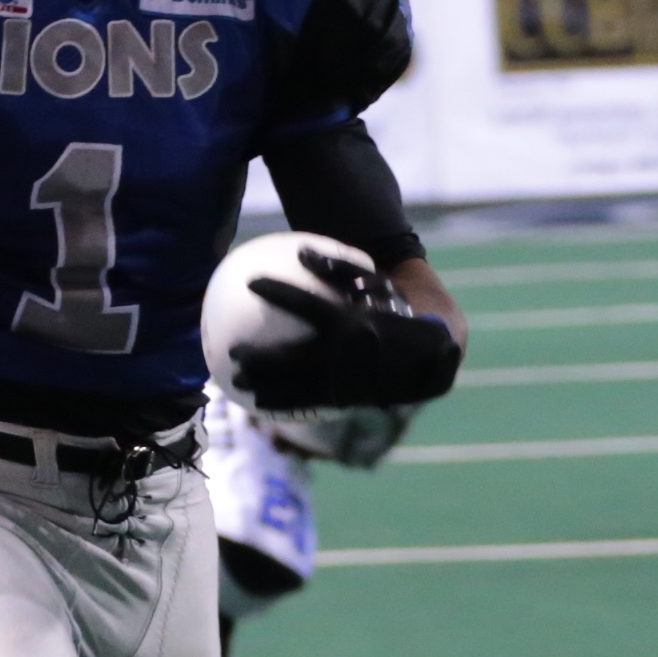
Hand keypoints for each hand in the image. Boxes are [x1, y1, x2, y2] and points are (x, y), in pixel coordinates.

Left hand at [235, 249, 463, 411]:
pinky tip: (260, 404)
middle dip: (259, 358)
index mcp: (349, 322)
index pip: (307, 304)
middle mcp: (343, 354)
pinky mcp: (344, 399)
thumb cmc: (394, 312)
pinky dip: (282, 403)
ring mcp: (343, 381)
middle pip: (292, 358)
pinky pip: (307, 402)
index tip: (251, 281)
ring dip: (264, 386)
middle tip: (232, 352)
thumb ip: (337, 268)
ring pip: (296, 387)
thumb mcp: (374, 283)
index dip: (278, 291)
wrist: (426, 357)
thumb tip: (301, 252)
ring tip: (236, 383)